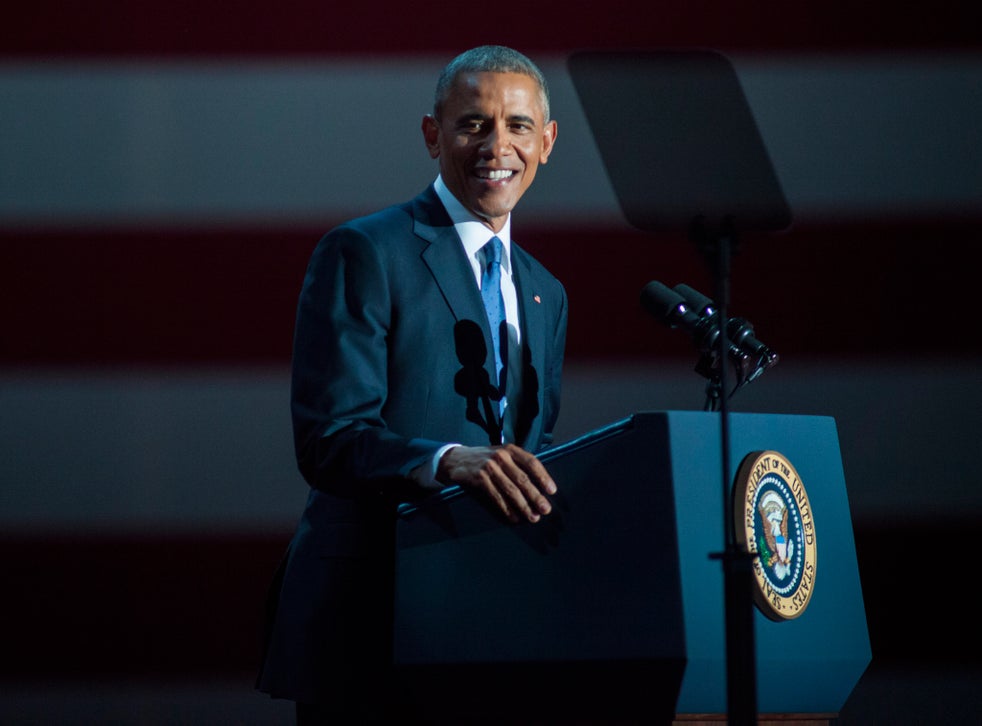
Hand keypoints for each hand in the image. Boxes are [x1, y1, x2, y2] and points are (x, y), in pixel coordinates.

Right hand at [436, 444, 556, 523]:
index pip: (531, 462)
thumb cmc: (485, 459)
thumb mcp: (502, 454)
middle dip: (536, 496)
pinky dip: (506, 508)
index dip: (543, 476)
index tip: (552, 490)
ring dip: (523, 505)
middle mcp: (501, 456)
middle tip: (545, 509)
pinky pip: (496, 496)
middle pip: (522, 478)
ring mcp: (489, 467)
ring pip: (510, 489)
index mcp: (510, 449)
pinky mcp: (479, 478)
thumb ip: (518, 465)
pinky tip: (514, 517)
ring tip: (532, 517)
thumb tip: (539, 486)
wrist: (456, 459)